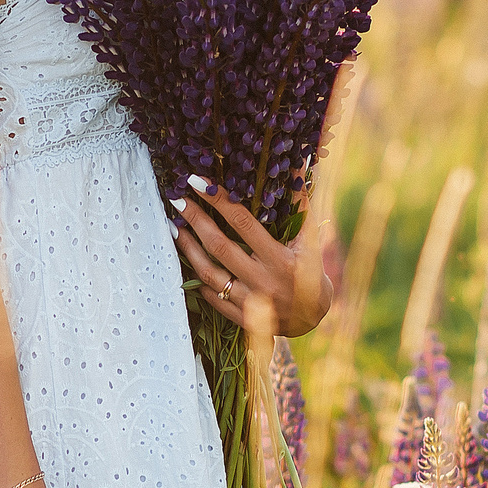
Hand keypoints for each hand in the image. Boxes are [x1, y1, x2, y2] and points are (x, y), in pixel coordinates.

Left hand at [170, 177, 334, 338]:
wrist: (313, 320)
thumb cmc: (311, 274)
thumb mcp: (310, 241)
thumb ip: (301, 206)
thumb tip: (296, 168)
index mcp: (281, 259)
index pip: (244, 224)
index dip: (219, 201)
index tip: (198, 182)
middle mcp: (263, 281)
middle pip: (220, 246)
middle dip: (196, 220)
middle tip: (177, 200)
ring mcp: (249, 302)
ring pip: (209, 274)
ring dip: (188, 248)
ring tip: (174, 227)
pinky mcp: (240, 318)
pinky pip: (211, 298)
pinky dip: (196, 278)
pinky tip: (185, 260)